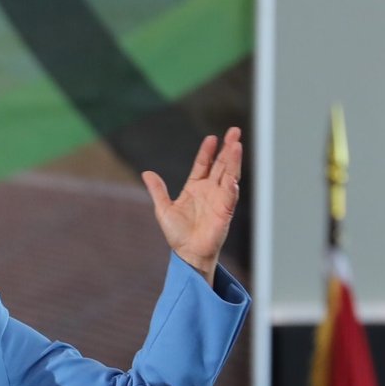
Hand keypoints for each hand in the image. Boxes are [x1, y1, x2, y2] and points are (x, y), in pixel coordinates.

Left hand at [141, 127, 241, 283]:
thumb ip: (157, 191)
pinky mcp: (225, 212)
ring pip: (230, 175)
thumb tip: (146, 173)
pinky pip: (230, 197)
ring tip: (237, 144)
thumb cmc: (178, 234)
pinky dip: (232, 188)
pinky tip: (233, 180)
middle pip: (221, 165)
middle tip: (234, 131)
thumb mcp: (163, 210)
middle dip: (228, 148)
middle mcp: (210, 191)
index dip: (207, 151)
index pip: (203, 164)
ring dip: (234, 161)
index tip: (211, 138)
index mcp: (195, 188)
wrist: (187, 253)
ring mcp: (219, 200)